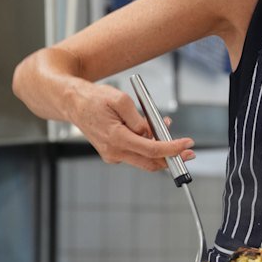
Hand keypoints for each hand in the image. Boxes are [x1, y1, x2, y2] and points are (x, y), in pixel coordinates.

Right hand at [67, 80, 194, 171]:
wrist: (72, 103)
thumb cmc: (94, 99)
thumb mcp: (121, 100)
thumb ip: (139, 119)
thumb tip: (152, 133)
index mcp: (116, 138)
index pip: (151, 149)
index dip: (172, 149)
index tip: (187, 145)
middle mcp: (114, 152)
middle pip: (150, 162)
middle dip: (172, 158)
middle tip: (188, 152)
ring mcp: (112, 155)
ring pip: (144, 159)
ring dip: (160, 149)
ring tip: (167, 130)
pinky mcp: (112, 153)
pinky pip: (136, 153)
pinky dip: (147, 146)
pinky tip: (151, 132)